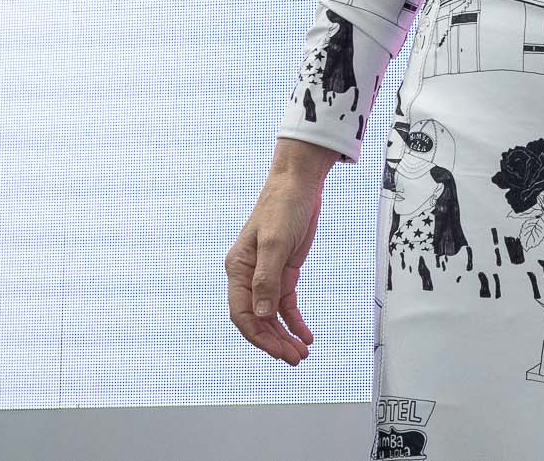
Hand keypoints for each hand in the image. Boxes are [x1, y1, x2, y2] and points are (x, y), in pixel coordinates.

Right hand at [226, 139, 336, 364]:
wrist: (300, 183)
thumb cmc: (283, 206)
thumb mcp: (276, 242)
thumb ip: (267, 279)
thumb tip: (262, 316)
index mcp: (238, 269)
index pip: (242, 313)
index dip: (258, 336)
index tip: (278, 352)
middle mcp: (248, 276)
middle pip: (257, 319)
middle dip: (274, 342)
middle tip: (296, 359)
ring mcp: (266, 275)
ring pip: (272, 316)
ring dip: (284, 336)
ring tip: (302, 354)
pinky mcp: (284, 271)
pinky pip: (286, 304)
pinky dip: (294, 321)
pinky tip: (305, 335)